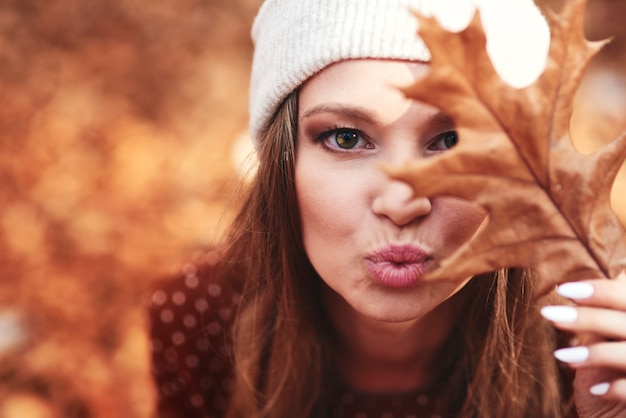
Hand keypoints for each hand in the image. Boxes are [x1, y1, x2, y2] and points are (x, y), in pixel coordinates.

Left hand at [541, 272, 625, 417]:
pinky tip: (596, 390)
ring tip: (561, 355)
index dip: (601, 292)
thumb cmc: (612, 378)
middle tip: (549, 314)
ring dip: (595, 354)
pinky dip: (617, 389)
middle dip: (588, 318)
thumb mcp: (609, 344)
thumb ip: (603, 319)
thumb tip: (573, 290)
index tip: (564, 289)